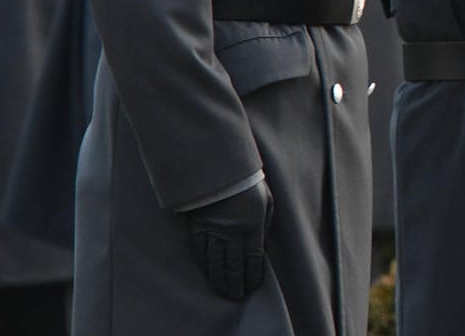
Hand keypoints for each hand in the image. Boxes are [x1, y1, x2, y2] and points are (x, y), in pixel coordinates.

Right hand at [186, 180, 272, 300]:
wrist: (219, 167)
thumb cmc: (248, 182)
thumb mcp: (266, 200)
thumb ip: (266, 223)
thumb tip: (265, 246)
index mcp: (253, 224)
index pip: (253, 258)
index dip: (253, 275)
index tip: (252, 286)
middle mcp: (233, 231)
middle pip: (234, 265)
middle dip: (236, 284)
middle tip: (236, 297)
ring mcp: (214, 230)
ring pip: (216, 262)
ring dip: (220, 280)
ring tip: (223, 292)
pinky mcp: (198, 227)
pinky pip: (200, 252)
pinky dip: (204, 266)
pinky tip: (208, 274)